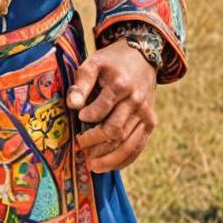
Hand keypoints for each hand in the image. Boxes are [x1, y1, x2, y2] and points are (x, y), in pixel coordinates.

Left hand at [66, 39, 157, 172]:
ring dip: (109, 158)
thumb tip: (72, 105)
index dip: (89, 117)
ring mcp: (146, 113)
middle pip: (115, 130)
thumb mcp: (94, 63)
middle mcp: (136, 101)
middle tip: (80, 144)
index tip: (79, 118)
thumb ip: (82, 83)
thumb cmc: (112, 61)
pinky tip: (109, 165)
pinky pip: (139, 146)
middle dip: (96, 142)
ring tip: (92, 165)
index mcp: (121, 84)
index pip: (103, 108)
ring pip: (128, 143)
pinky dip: (124, 159)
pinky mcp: (150, 121)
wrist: (142, 56)